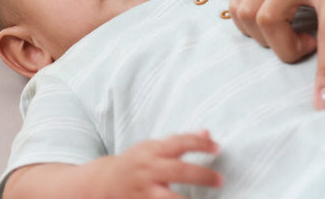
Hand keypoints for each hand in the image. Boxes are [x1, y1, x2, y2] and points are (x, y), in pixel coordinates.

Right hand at [100, 132, 222, 197]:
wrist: (103, 183)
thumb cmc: (136, 162)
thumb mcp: (155, 146)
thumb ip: (181, 141)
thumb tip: (208, 132)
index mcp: (154, 151)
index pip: (181, 143)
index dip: (201, 144)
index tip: (218, 148)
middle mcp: (149, 170)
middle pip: (179, 171)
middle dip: (202, 176)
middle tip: (220, 180)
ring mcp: (143, 191)